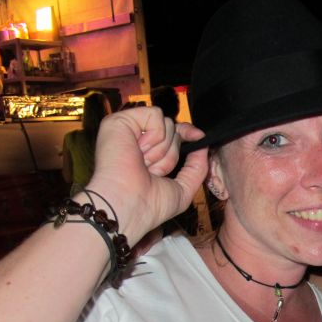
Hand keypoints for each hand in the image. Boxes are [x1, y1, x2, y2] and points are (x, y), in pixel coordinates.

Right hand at [85, 107, 208, 242]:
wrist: (126, 206)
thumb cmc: (150, 206)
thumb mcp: (183, 188)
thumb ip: (197, 167)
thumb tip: (202, 144)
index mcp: (147, 155)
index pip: (173, 134)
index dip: (187, 134)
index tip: (198, 137)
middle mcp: (136, 141)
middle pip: (173, 130)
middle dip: (171, 154)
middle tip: (151, 171)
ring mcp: (127, 131)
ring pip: (166, 123)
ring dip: (161, 150)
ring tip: (142, 164)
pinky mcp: (119, 122)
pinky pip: (154, 115)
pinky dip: (155, 135)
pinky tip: (139, 150)